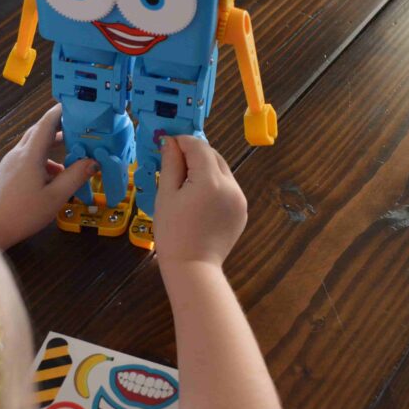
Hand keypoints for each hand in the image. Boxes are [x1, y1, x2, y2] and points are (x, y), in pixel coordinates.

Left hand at [0, 104, 95, 249]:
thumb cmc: (22, 213)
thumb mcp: (55, 197)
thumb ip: (75, 177)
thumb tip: (93, 162)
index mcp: (30, 154)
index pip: (47, 123)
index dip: (61, 111)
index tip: (77, 105)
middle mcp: (18, 153)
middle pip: (40, 131)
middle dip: (59, 127)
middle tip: (79, 128)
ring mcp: (10, 163)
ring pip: (34, 146)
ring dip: (52, 147)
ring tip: (71, 156)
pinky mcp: (6, 172)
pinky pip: (27, 158)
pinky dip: (43, 160)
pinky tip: (54, 177)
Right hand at [153, 136, 246, 267]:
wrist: (193, 267)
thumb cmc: (172, 232)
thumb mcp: (166, 195)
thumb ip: (171, 164)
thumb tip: (170, 141)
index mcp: (210, 180)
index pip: (199, 147)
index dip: (182, 141)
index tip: (168, 144)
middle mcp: (231, 185)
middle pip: (214, 156)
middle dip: (195, 153)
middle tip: (174, 161)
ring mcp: (240, 199)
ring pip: (222, 171)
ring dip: (206, 168)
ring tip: (186, 182)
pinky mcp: (242, 210)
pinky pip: (228, 188)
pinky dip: (215, 184)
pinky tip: (199, 198)